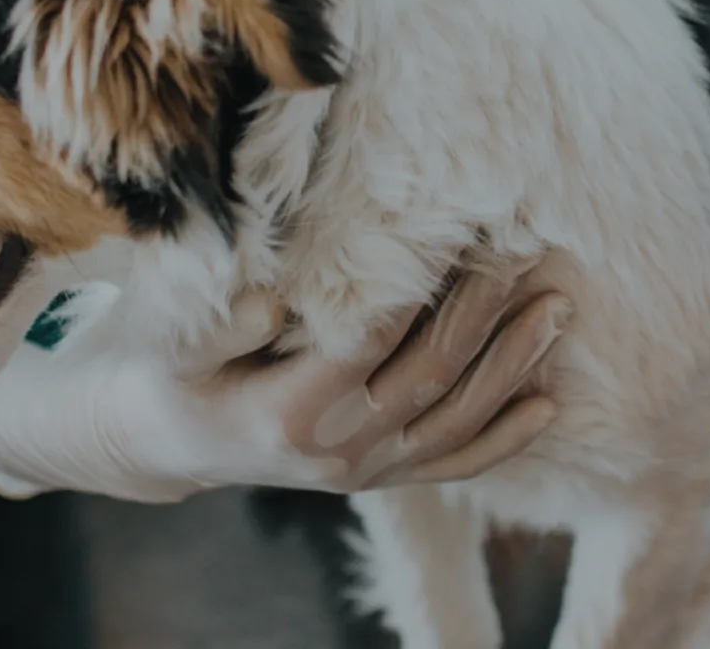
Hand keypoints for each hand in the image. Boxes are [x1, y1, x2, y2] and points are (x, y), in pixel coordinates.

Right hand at [0, 261, 568, 502]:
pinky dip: (504, 439)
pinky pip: (453, 467)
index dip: (425, 285)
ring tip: (555, 309)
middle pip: (432, 377)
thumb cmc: (161, 372)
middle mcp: (335, 451)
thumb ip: (220, 325)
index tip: (462, 228)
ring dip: (513, 367)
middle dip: (485, 312)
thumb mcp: (171, 343)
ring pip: (457, 425)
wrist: (154, 441)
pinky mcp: (377, 480)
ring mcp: (362, 472)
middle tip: (524, 250)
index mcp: (287, 411)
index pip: (376, 340)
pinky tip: (547, 405)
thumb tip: (272, 303)